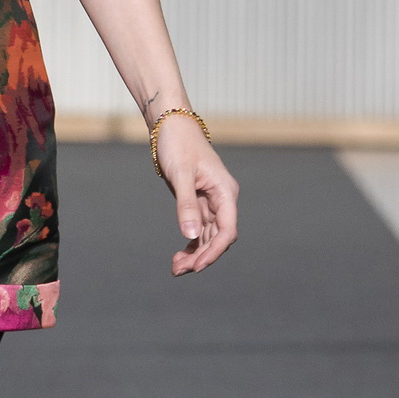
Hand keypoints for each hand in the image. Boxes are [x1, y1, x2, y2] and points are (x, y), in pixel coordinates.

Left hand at [154, 115, 238, 275]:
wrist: (171, 127)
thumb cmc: (178, 146)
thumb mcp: (180, 175)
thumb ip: (186, 206)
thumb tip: (192, 236)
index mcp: (226, 192)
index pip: (227, 231)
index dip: (214, 251)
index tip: (197, 266)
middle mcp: (223, 200)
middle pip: (218, 238)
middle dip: (202, 256)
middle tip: (178, 270)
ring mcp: (212, 203)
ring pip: (209, 237)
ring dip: (195, 253)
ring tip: (175, 267)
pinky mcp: (199, 203)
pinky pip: (199, 230)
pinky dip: (191, 244)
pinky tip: (179, 257)